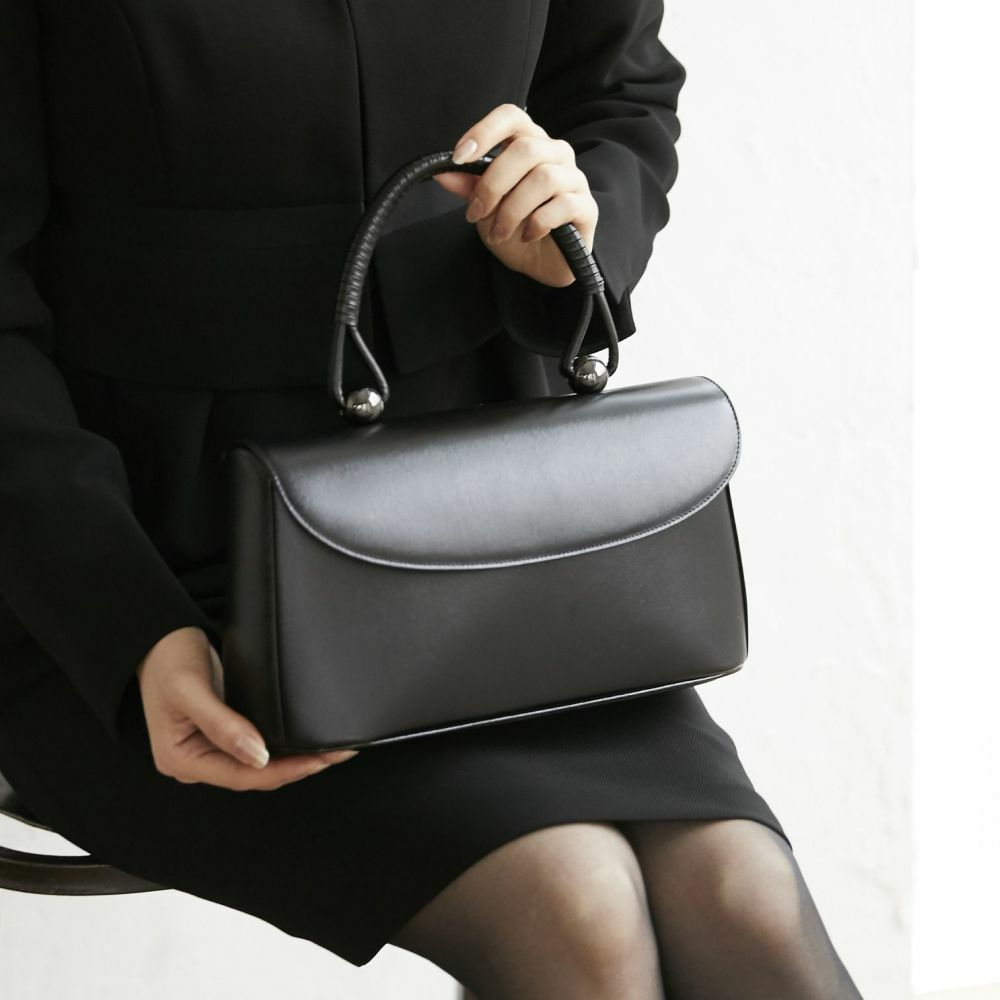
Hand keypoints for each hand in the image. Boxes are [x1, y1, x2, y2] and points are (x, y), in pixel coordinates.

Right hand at [136, 626, 357, 790]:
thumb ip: (223, 724)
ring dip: (294, 761)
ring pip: (258, 767)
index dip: (283, 771)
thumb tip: (259, 755)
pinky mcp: (221, 736)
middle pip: (254, 776)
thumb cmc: (167, 660)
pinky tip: (306, 742)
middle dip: (296, 768)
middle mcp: (195, 762)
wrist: (158, 639)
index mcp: (181, 759)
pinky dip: (282, 748)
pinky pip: (257, 749)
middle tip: (335, 754)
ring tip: (330, 751)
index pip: (241, 776)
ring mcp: (209, 750)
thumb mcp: (191, 689)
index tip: (316, 760)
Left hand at [433, 103, 598, 288]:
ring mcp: (574, 179)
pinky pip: (563, 205)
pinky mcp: (587, 208)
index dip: (484, 131)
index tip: (459, 157)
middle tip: (476, 213)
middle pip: (525, 150)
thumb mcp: (486, 209)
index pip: (511, 117)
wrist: (541, 265)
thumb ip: (469, 188)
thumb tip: (442, 173)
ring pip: (543, 178)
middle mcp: (556, 154)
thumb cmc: (517, 229)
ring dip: (512, 210)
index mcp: (530, 144)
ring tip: (499, 233)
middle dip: (493, 184)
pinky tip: (527, 236)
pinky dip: (538, 223)